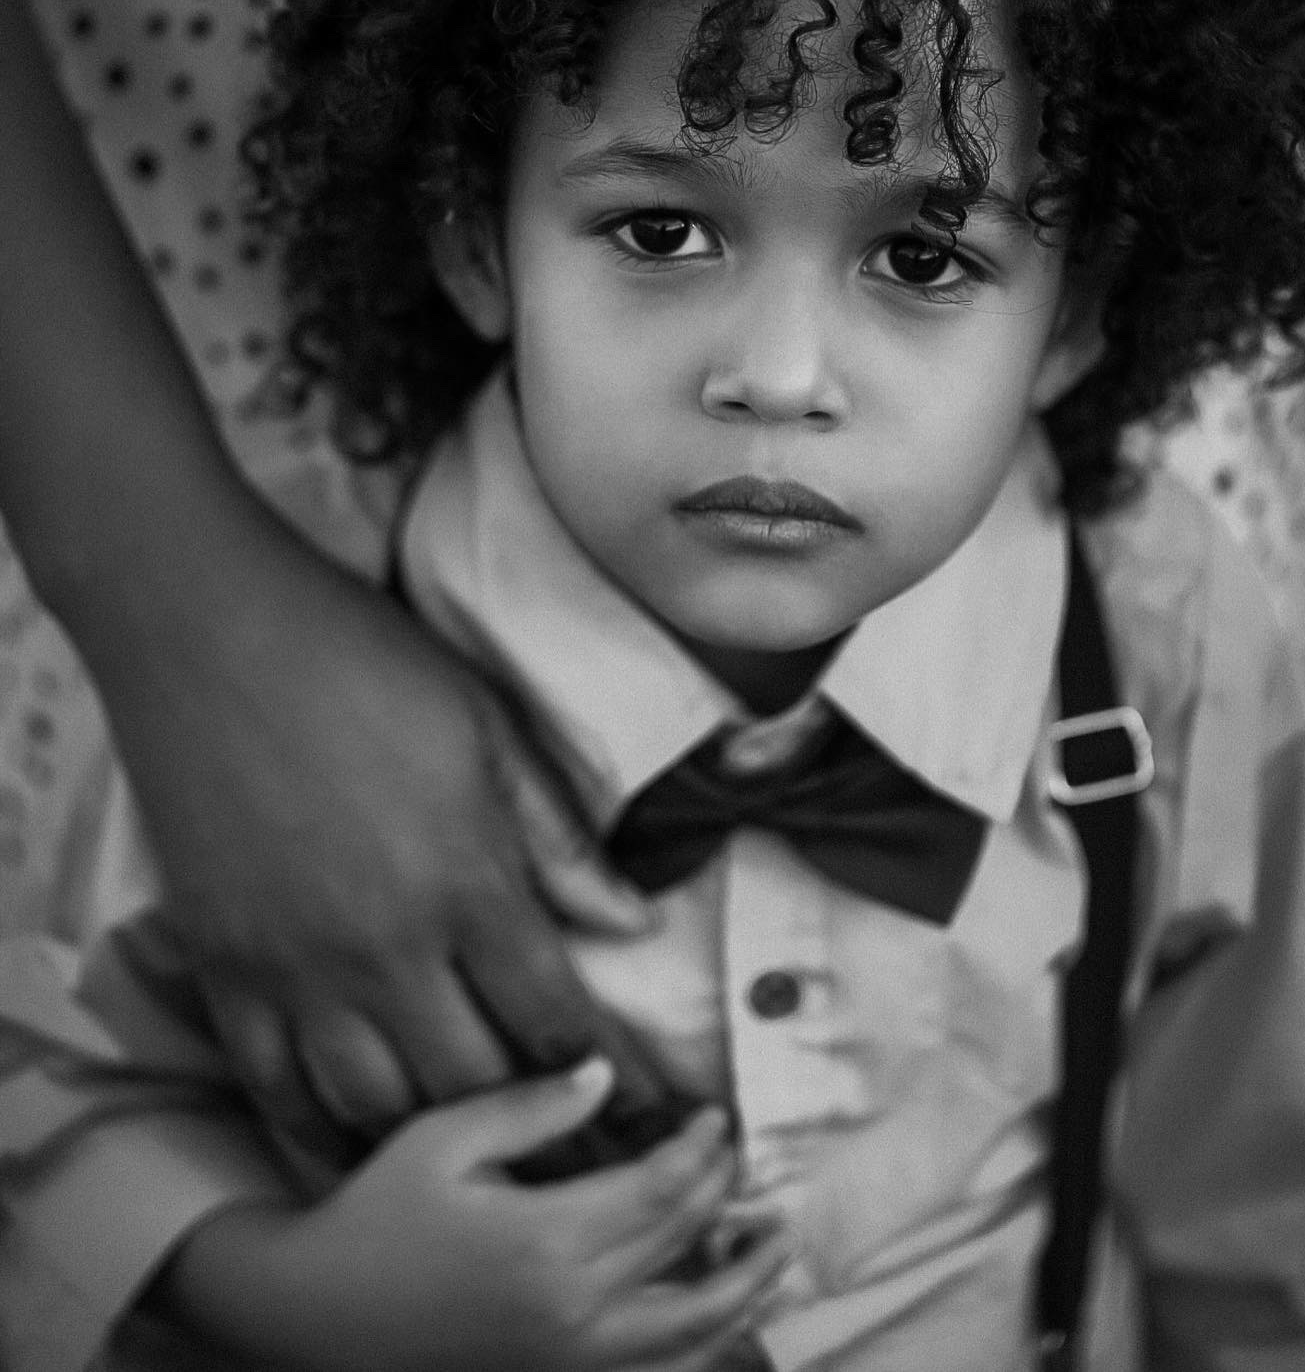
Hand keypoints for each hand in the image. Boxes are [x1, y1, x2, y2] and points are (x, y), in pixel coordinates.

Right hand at [81, 482, 671, 1152]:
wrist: (212, 632)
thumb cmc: (364, 662)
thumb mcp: (487, 727)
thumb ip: (560, 837)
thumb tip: (634, 921)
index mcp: (466, 881)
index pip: (552, 1019)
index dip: (604, 1072)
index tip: (631, 1095)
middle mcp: (385, 946)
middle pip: (473, 1083)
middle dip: (531, 1114)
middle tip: (561, 1122)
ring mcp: (296, 967)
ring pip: (376, 1107)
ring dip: (433, 1129)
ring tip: (468, 1127)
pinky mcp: (224, 967)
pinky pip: (274, 1086)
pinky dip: (321, 1125)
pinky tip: (357, 1130)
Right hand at [161, 1060, 790, 1371]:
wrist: (315, 1317)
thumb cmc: (376, 1216)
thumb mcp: (441, 1138)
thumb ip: (531, 1105)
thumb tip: (606, 1075)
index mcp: (545, 1242)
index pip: (662, 1189)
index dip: (701, 1149)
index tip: (716, 1115)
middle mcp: (570, 1312)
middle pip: (682, 1246)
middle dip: (723, 1195)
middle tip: (740, 1156)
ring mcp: (566, 1362)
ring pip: (690, 1330)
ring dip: (742, 1286)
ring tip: (771, 1246)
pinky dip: (699, 1347)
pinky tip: (715, 1316)